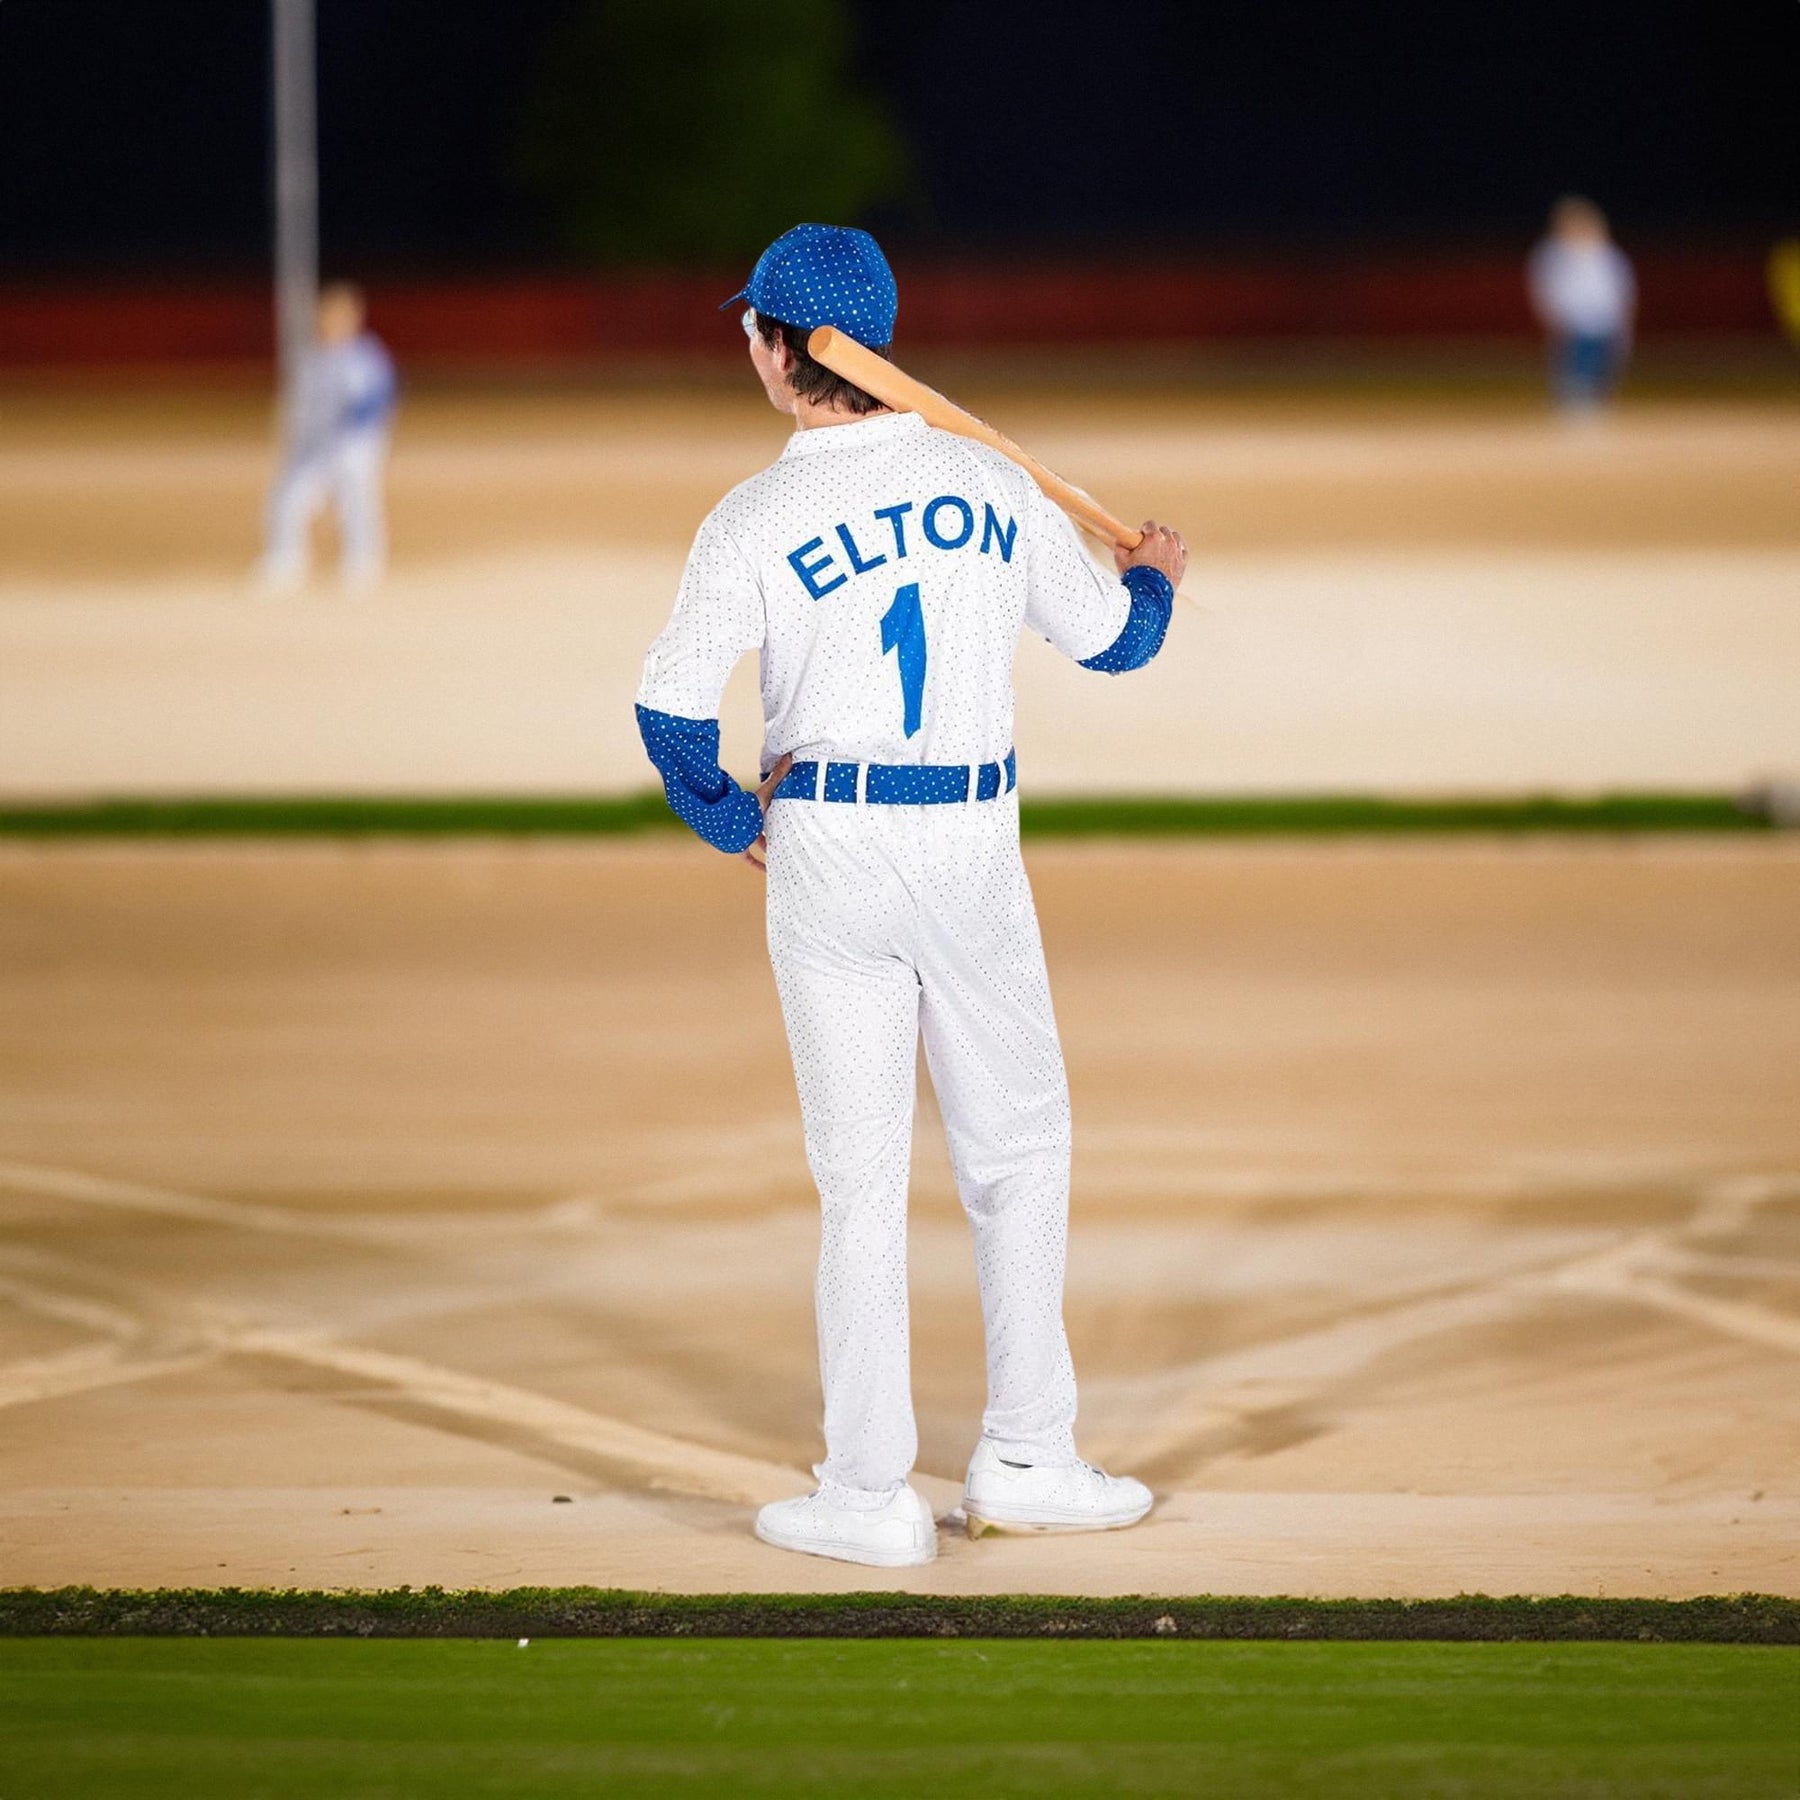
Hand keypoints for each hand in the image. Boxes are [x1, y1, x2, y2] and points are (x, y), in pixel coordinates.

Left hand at [741, 752, 794, 871]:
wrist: (725, 819)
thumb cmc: (746, 803)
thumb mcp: (766, 791)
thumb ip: (778, 775)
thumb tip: (790, 755)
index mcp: (759, 811)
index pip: (772, 812)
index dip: (782, 814)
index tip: (793, 817)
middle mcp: (753, 824)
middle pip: (768, 829)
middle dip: (778, 834)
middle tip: (793, 840)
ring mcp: (746, 838)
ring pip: (761, 845)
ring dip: (771, 851)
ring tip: (785, 857)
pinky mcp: (740, 849)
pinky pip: (750, 860)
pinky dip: (758, 865)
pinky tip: (768, 872)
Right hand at [1115, 519, 1186, 587]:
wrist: (1150, 594)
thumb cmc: (1135, 577)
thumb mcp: (1121, 559)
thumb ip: (1120, 545)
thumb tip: (1120, 540)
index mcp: (1153, 537)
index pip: (1150, 524)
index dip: (1144, 531)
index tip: (1140, 538)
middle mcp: (1168, 542)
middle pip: (1163, 530)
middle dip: (1156, 536)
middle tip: (1149, 547)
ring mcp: (1177, 552)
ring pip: (1175, 538)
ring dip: (1168, 541)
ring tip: (1160, 550)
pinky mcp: (1183, 563)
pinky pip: (1183, 550)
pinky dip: (1177, 551)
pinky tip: (1170, 556)